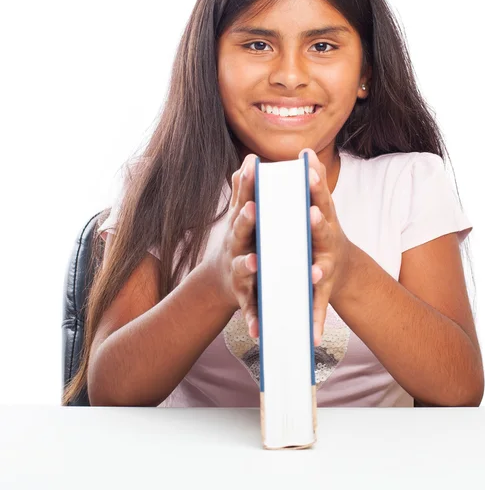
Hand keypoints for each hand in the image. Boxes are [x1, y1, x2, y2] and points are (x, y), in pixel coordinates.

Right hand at [202, 153, 259, 338]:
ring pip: (243, 269)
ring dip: (247, 265)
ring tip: (254, 262)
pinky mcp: (244, 298)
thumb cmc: (238, 243)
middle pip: (240, 231)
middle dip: (246, 220)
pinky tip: (256, 331)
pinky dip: (252, 319)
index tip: (252, 165)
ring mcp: (238, 272)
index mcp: (240, 227)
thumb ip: (244, 190)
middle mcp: (235, 247)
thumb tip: (248, 158)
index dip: (246, 183)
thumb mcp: (240, 217)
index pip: (243, 201)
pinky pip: (249, 309)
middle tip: (254, 208)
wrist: (221, 281)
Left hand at [299, 148, 352, 346]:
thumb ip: (313, 181)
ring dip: (318, 271)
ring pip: (322, 268)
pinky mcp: (323, 290)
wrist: (342, 268)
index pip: (320, 198)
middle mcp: (329, 241)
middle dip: (317, 222)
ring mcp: (327, 266)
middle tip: (310, 214)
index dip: (315, 184)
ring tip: (312, 273)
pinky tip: (313, 336)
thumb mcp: (320, 208)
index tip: (306, 169)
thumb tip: (306, 150)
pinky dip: (315, 319)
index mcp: (322, 219)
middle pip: (323, 230)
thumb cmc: (323, 233)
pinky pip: (317, 305)